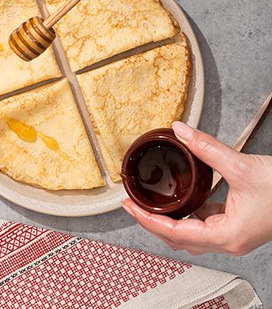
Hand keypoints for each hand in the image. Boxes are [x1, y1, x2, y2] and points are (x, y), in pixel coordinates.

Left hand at [122, 121, 271, 255]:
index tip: (129, 206)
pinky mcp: (237, 226)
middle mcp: (228, 241)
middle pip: (178, 239)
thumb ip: (207, 148)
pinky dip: (186, 215)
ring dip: (168, 220)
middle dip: (151, 221)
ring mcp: (233, 236)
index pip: (175, 233)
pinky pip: (203, 226)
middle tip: (131, 203)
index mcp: (226, 235)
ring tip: (148, 201)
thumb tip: (181, 130)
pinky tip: (179, 199)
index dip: (148, 220)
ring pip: (190, 235)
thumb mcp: (242, 166)